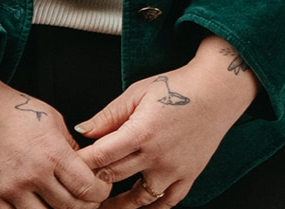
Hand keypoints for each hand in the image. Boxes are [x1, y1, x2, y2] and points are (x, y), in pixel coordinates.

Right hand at [0, 46, 111, 208]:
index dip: (100, 192)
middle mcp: (33, 173)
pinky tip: (39, 207)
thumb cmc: (16, 109)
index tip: (100, 188)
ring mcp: (13, 188)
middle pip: (71, 208)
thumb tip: (88, 169)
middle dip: (85, 206)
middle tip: (86, 199)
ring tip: (62, 204)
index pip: (87, 187)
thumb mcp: (53, 119)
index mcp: (52, 151)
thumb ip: (71, 147)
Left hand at [76, 37, 258, 207]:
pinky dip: (151, 208)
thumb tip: (82, 130)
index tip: (69, 165)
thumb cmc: (176, 87)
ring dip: (118, 205)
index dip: (82, 163)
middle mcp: (157, 156)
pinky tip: (138, 208)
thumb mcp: (137, 93)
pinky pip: (167, 202)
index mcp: (141, 132)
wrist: (215, 91)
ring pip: (139, 198)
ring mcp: (174, 170)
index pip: (102, 156)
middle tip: (79, 185)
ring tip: (101, 206)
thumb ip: (108, 115)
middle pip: (115, 177)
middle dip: (94, 182)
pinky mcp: (188, 176)